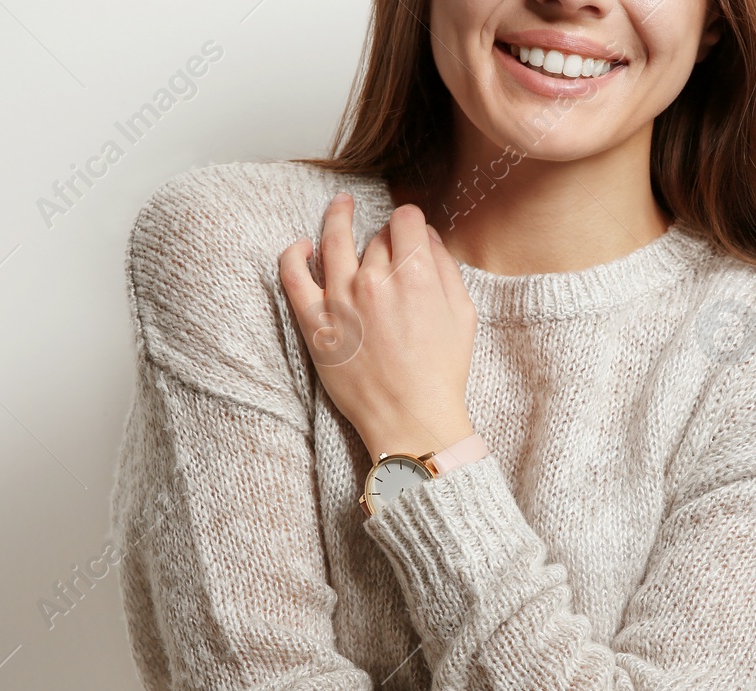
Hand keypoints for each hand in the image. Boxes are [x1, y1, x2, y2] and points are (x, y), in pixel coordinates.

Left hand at [278, 192, 477, 463]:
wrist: (412, 419)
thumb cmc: (441, 373)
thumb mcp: (463, 315)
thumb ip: (446, 268)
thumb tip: (428, 236)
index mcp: (416, 275)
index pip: (406, 220)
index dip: (410, 220)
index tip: (410, 229)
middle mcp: (375, 280)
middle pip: (376, 238)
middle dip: (386, 240)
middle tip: (392, 256)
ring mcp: (341, 299)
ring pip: (334, 241)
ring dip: (337, 218)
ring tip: (340, 207)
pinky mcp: (316, 323)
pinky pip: (293, 275)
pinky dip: (294, 254)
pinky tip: (302, 246)